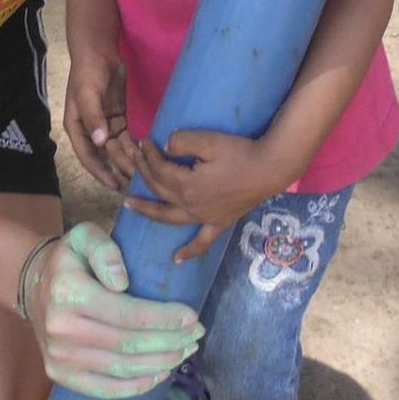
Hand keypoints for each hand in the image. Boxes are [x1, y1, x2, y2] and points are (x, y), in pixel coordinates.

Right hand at [23, 223, 204, 399]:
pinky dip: (138, 385)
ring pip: (122, 369)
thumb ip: (105, 250)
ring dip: (161, 363)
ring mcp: (60, 357)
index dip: (164, 318)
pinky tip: (160, 373)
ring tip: (185, 351)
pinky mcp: (61, 375)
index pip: (127, 314)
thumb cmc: (70, 260)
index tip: (192, 315)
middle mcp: (62, 329)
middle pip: (129, 344)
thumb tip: (122, 281)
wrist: (34, 286)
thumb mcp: (84, 236)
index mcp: (69, 293)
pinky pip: (106, 389)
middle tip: (196, 334)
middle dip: (170, 341)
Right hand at [63, 54, 134, 191]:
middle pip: (104, 155)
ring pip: (116, 148)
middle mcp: (90, 130)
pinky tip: (145, 155)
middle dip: (117, 169)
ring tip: (142, 174)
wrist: (98, 52)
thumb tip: (100, 142)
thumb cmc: (88, 73)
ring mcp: (104, 124)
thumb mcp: (87, 94)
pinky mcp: (117, 117)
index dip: (100, 172)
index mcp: (77, 128)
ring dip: (127, 160)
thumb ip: (93, 118)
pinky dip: (133, 146)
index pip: (88, 156)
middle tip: (134, 184)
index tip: (114, 185)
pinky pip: (125, 137)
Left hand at [121, 130, 293, 262]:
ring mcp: (204, 217)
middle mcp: (190, 205)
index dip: (149, 155)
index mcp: (186, 185)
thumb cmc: (240, 153)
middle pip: (159, 190)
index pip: (159, 169)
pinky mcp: (219, 222)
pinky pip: (202, 242)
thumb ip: (182, 141)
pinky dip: (189, 252)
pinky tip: (176, 259)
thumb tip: (165, 146)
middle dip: (143, 172)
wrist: (269, 169)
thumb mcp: (208, 140)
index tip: (144, 141)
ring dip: (147, 211)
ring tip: (128, 206)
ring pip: (169, 217)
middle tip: (132, 158)